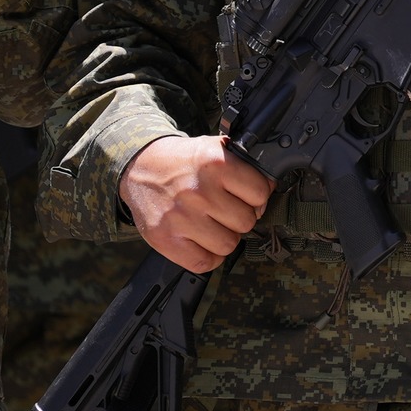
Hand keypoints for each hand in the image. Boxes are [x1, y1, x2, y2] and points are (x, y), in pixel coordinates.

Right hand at [120, 134, 271, 272]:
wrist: (140, 167)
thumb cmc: (184, 162)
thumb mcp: (215, 148)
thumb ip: (243, 166)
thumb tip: (270, 189)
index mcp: (216, 162)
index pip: (261, 192)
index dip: (257, 196)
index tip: (246, 196)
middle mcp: (199, 191)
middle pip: (246, 221)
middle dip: (240, 217)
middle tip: (225, 210)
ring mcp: (182, 217)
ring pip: (229, 244)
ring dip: (225, 238)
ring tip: (212, 224)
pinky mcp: (165, 239)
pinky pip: (204, 263)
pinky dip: (208, 257)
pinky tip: (202, 241)